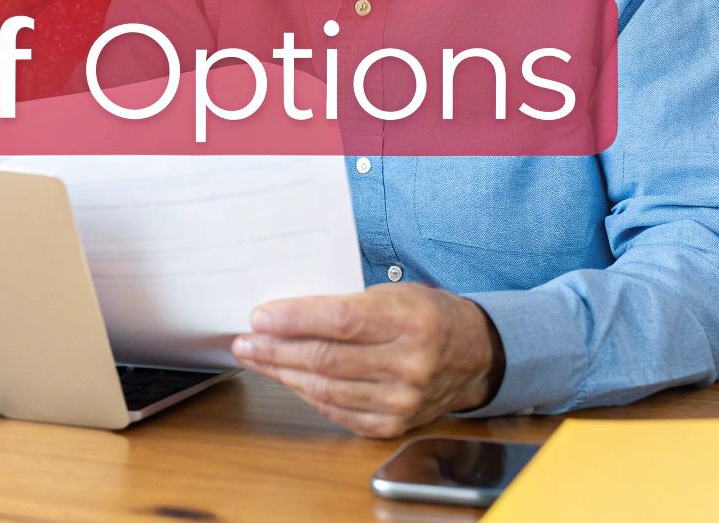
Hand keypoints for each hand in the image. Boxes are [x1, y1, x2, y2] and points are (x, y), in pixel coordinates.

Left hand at [230, 282, 503, 437]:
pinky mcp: (393, 424)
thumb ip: (345, 304)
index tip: (259, 316)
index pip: (341, 321)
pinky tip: (287, 379)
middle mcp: (409, 364)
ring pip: (325, 388)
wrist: (472, 355)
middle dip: (275, 349)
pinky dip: (306, 394)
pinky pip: (336, 411)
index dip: (294, 320)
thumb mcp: (393, 294)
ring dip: (282, 373)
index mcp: (410, 321)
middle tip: (245, 341)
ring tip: (256, 358)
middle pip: (326, 359)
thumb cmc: (424, 315)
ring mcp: (402, 400)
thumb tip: (283, 314)